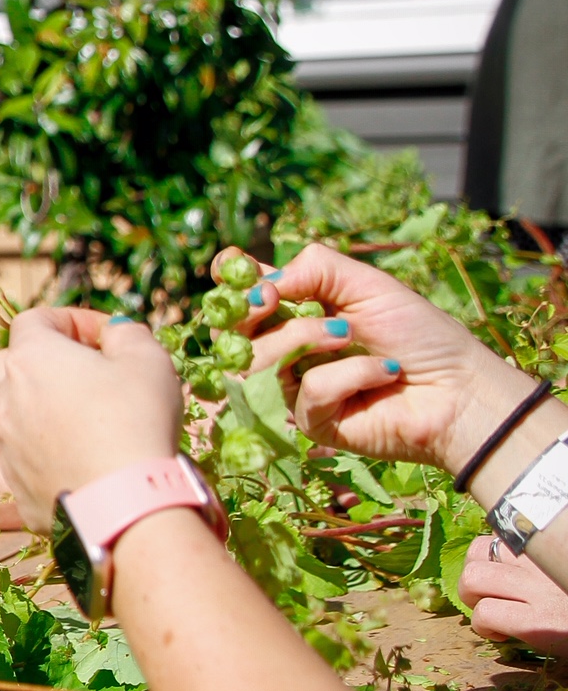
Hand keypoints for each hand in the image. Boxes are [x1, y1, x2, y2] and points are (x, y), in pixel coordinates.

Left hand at [0, 307, 183, 522]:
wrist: (124, 504)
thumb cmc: (137, 420)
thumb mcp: (148, 359)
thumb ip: (127, 333)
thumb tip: (114, 333)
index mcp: (30, 359)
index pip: (34, 320)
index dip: (72, 320)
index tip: (108, 338)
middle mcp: (5, 399)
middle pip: (8, 363)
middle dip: (43, 359)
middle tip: (88, 373)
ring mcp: (5, 445)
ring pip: (12, 411)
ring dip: (42, 406)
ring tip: (88, 417)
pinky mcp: (16, 486)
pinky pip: (25, 456)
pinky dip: (47, 451)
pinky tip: (85, 459)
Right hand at [228, 242, 523, 475]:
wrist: (459, 390)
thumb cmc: (420, 335)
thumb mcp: (368, 286)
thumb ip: (314, 269)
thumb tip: (260, 284)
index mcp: (297, 310)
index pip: (242, 291)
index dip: (230, 279)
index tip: (233, 269)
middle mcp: (287, 348)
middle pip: (232, 329)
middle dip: (251, 309)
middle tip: (273, 298)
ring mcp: (293, 387)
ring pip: (261, 360)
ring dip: (307, 339)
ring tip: (352, 336)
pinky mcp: (310, 421)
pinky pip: (307, 390)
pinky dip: (351, 375)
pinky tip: (385, 373)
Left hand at [457, 533, 567, 654]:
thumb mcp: (557, 574)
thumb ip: (538, 566)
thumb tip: (501, 565)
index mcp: (547, 550)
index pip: (495, 538)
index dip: (486, 561)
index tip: (499, 582)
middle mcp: (542, 563)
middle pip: (475, 552)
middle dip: (473, 579)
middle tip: (491, 598)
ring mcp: (539, 591)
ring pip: (472, 579)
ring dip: (474, 601)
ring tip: (495, 615)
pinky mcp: (537, 623)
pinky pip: (485, 614)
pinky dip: (484, 628)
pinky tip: (504, 635)